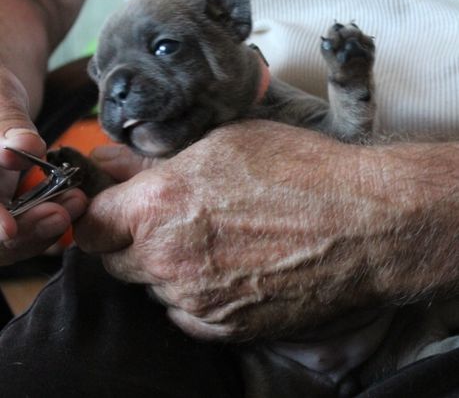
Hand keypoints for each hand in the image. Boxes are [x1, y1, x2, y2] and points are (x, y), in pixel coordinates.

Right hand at [0, 66, 86, 264]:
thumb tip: (24, 147)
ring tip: (75, 203)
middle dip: (21, 231)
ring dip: (41, 228)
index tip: (9, 230)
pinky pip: (26, 223)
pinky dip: (49, 218)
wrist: (1, 93)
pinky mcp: (7, 205)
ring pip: (7, 236)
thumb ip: (10, 122)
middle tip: (59, 215)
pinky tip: (74, 202)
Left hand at [75, 121, 458, 340]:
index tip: (110, 211)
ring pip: (153, 288)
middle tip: (167, 221)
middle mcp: (170, 260)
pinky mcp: (227, 327)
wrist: (363, 222)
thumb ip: (151, 159)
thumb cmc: (298, 172)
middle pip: (115, 261)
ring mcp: (198, 300)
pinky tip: (226, 270)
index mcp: (160, 206)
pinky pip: (185, 314)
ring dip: (166, 269)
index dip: (96, 216)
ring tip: (209, 243)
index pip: (89, 225)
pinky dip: (192, 295)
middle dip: (130, 241)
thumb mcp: (221, 144)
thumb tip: (108, 161)